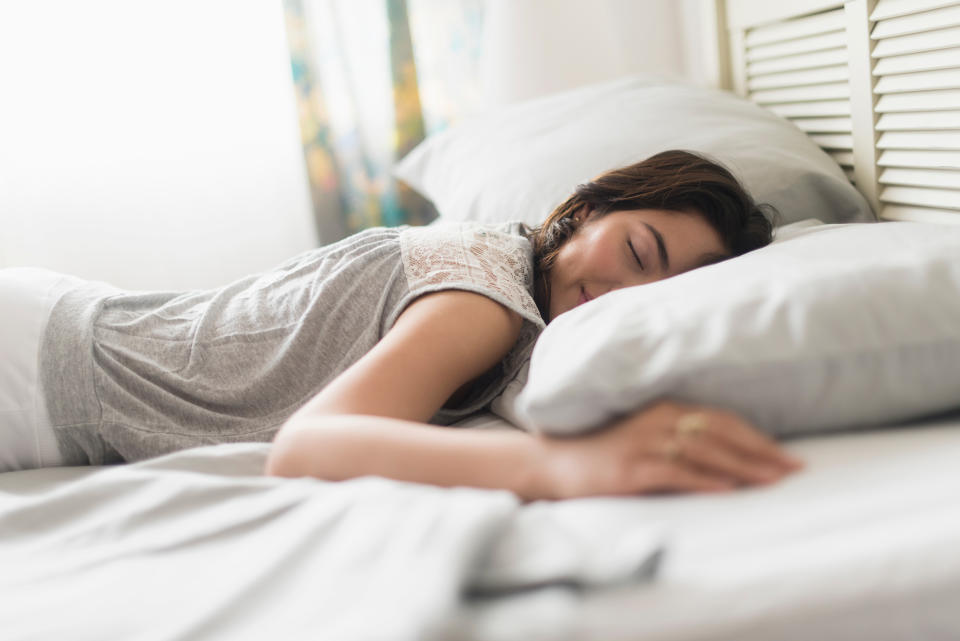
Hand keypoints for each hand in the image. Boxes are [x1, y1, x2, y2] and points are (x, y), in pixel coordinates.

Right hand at [532, 400, 803, 499]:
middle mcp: (657, 420)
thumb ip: (679, 440)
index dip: (758, 438)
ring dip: (743, 467)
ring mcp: (643, 443)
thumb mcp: (644, 438)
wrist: (551, 464)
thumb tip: (730, 460)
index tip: (788, 457)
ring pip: (704, 452)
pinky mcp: (630, 468)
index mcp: (664, 408)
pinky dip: (704, 480)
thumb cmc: (602, 453)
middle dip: (762, 453)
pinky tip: (728, 489)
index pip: (722, 420)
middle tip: (795, 470)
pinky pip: (674, 472)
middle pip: (721, 433)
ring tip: (773, 481)